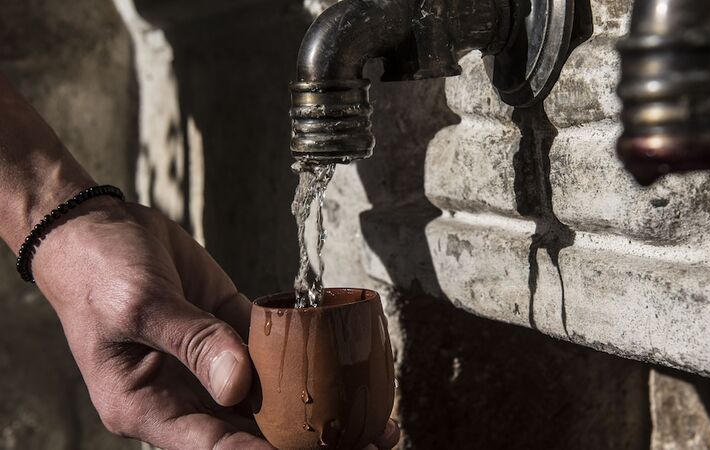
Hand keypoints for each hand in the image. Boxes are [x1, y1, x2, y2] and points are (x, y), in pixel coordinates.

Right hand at [29, 200, 399, 449]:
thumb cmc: (98, 270)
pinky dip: (309, 362)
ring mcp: (212, 367)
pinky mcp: (231, 334)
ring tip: (371, 420)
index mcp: (148, 406)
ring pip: (271, 401)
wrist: (98, 228)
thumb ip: (192, 341)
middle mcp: (185, 397)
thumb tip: (239, 384)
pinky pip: (274, 355)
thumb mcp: (138, 304)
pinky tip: (346, 371)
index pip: (213, 447)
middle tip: (364, 442)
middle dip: (306, 444)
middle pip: (252, 435)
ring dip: (318, 410)